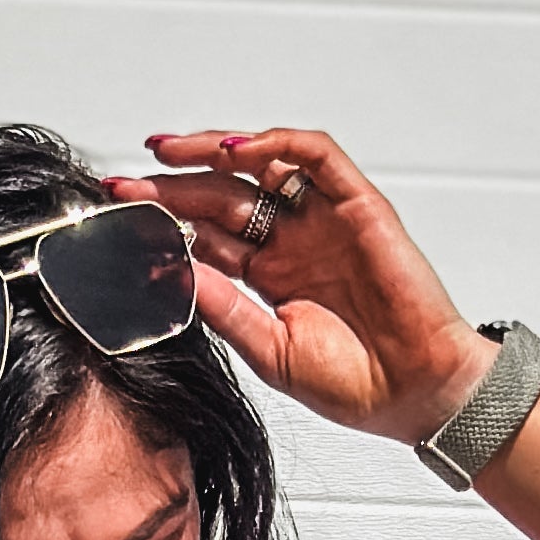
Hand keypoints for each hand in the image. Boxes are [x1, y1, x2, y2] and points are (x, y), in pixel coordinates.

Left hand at [110, 128, 495, 448]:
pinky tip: (237, 152)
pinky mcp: (358, 205)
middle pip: (223, 198)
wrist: (417, 393)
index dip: (166, 224)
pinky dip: (276, 145)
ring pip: (262, 166)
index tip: (123, 220)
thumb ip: (223, 308)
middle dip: (173, 187)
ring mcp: (323, 221)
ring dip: (214, 151)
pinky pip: (315, 156)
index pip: (208, 237)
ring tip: (169, 152)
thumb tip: (172, 269)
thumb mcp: (270, 351)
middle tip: (129, 183)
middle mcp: (293, 243)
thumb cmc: (356, 384)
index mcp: (270, 279)